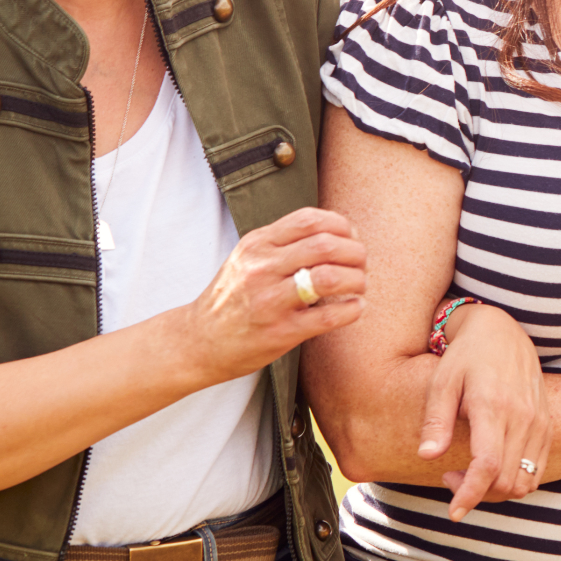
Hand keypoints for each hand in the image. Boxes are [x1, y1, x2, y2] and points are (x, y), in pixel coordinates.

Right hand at [171, 207, 364, 385]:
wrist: (199, 341)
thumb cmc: (234, 297)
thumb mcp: (249, 258)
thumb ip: (285, 243)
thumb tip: (340, 234)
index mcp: (257, 244)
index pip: (310, 219)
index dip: (342, 226)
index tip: (351, 239)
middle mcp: (261, 268)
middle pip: (326, 245)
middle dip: (356, 253)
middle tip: (361, 266)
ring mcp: (270, 300)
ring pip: (330, 277)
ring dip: (357, 280)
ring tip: (359, 286)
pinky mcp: (281, 332)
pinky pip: (329, 316)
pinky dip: (353, 310)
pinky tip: (355, 308)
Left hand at [419, 304, 551, 520]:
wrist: (503, 333)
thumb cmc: (466, 356)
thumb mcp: (442, 382)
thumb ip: (436, 420)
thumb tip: (427, 456)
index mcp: (493, 407)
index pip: (488, 465)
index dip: (471, 494)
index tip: (454, 511)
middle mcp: (523, 418)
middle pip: (507, 481)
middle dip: (476, 493)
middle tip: (449, 478)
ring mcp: (539, 423)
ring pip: (524, 482)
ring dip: (496, 491)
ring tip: (469, 474)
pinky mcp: (547, 426)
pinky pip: (536, 471)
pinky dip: (514, 482)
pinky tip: (492, 468)